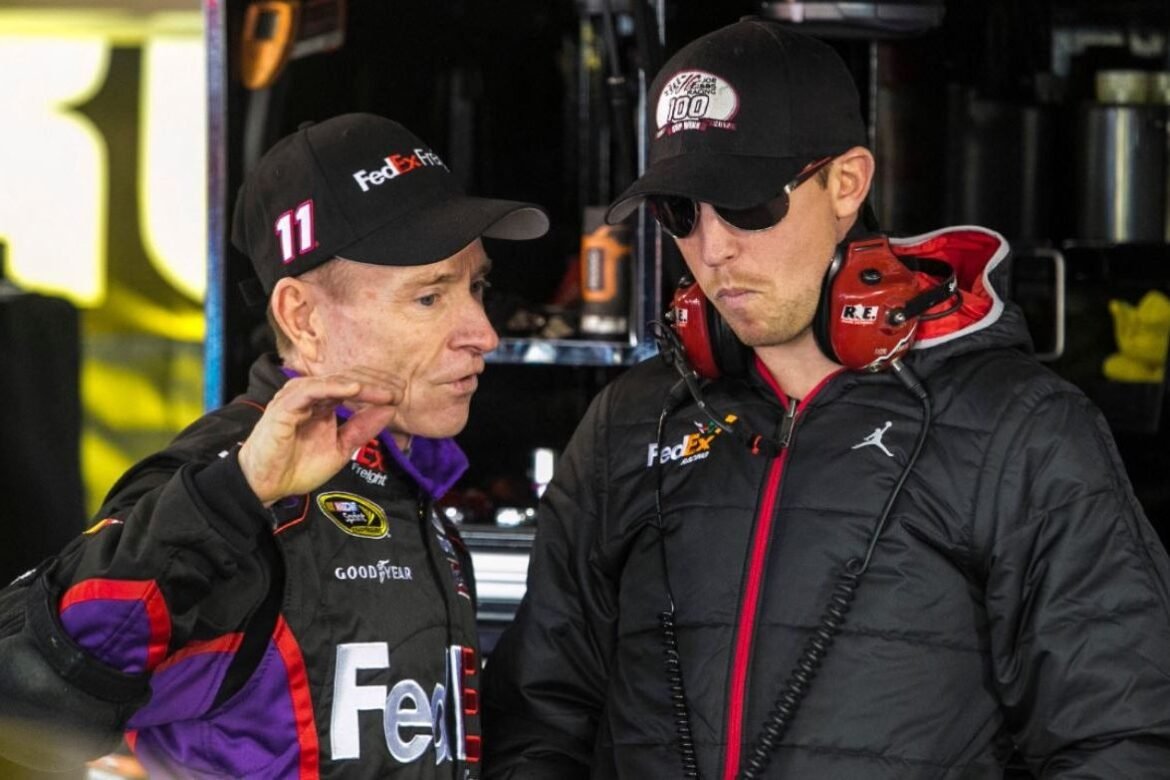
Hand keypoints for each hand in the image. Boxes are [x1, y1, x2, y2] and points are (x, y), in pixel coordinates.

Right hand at [238, 370, 404, 506]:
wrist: (266, 485)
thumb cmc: (297, 466)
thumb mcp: (340, 448)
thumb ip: (362, 428)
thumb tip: (390, 410)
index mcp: (323, 402)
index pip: (355, 385)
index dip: (379, 387)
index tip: (403, 395)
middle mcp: (310, 394)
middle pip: (348, 378)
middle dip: (377, 383)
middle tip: (401, 389)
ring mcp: (296, 397)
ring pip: (333, 381)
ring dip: (362, 384)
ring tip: (385, 391)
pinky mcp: (284, 406)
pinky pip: (311, 390)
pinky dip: (334, 387)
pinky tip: (355, 389)